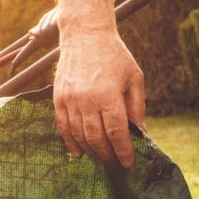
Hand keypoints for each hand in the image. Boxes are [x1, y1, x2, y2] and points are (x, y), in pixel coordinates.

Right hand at [53, 29, 146, 166]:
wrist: (85, 35)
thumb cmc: (114, 56)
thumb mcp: (134, 77)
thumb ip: (136, 106)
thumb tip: (139, 132)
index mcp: (109, 95)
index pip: (116, 132)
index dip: (123, 151)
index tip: (128, 162)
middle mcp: (87, 100)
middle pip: (96, 138)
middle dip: (107, 155)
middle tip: (114, 162)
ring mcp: (70, 100)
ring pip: (79, 135)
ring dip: (90, 151)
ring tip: (100, 158)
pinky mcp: (58, 99)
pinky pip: (63, 126)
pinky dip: (70, 142)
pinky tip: (78, 152)